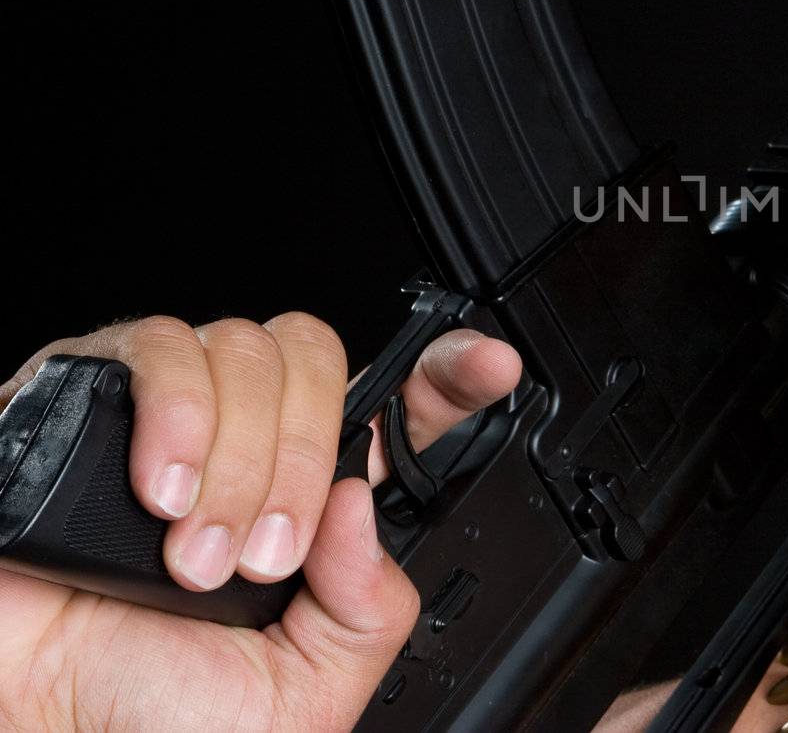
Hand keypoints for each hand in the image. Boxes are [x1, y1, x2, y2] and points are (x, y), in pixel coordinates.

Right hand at [0, 313, 522, 731]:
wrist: (28, 728)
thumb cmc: (144, 720)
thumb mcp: (303, 694)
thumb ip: (367, 611)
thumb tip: (363, 506)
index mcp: (307, 504)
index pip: (398, 411)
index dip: (450, 376)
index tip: (488, 369)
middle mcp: (245, 445)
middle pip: (319, 360)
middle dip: (300, 456)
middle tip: (264, 552)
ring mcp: (169, 414)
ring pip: (244, 348)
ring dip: (237, 456)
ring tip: (193, 553)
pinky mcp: (87, 399)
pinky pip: (154, 346)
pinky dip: (174, 415)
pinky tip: (156, 491)